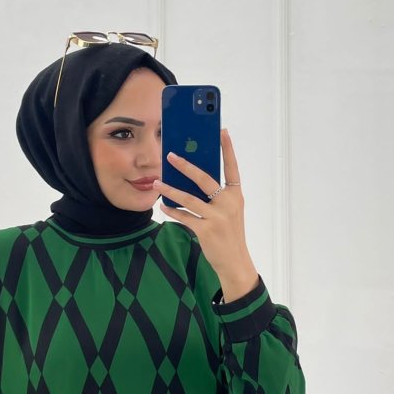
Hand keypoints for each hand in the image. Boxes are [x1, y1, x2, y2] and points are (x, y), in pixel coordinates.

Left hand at [154, 129, 258, 301]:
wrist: (235, 261)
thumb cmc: (229, 233)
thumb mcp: (229, 211)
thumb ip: (216, 196)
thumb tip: (192, 179)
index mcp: (236, 195)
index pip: (232, 168)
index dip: (228, 149)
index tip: (222, 131)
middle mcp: (228, 203)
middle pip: (204, 179)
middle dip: (186, 166)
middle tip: (170, 155)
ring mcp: (217, 217)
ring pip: (188, 198)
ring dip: (170, 190)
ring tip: (157, 183)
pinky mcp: (206, 230)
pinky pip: (184, 216)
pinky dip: (172, 211)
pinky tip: (163, 206)